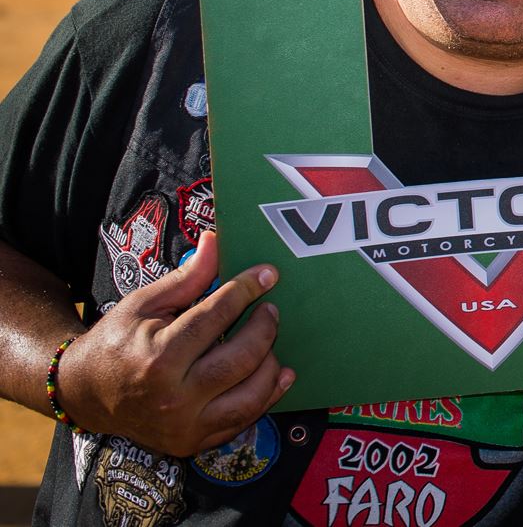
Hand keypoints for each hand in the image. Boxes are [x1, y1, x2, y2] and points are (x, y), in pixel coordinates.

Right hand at [56, 231, 293, 455]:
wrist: (85, 394)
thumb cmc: (116, 342)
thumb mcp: (143, 303)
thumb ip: (187, 277)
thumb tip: (216, 241)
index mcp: (158, 357)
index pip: (217, 316)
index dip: (246, 289)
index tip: (267, 275)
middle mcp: (173, 397)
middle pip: (241, 358)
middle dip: (264, 328)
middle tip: (270, 310)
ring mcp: (184, 425)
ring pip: (251, 396)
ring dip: (272, 365)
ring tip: (271, 341)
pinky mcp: (191, 442)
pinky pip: (242, 421)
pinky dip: (267, 396)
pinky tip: (278, 374)